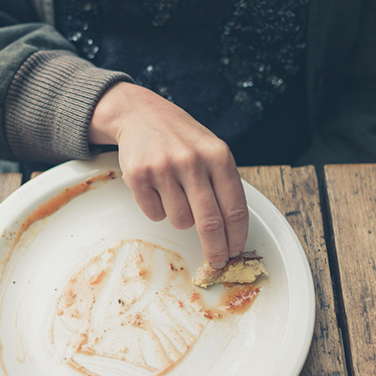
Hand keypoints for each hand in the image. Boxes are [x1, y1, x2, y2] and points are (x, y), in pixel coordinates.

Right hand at [89, 82, 247, 267]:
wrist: (141, 114)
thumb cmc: (182, 138)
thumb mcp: (211, 150)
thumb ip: (223, 184)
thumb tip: (231, 232)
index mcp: (218, 156)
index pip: (234, 208)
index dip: (236, 237)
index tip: (236, 252)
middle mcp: (192, 161)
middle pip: (210, 223)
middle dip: (215, 249)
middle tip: (216, 261)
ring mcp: (164, 168)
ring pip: (180, 221)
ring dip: (181, 218)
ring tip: (176, 194)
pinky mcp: (138, 176)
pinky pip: (154, 214)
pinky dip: (157, 209)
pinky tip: (157, 189)